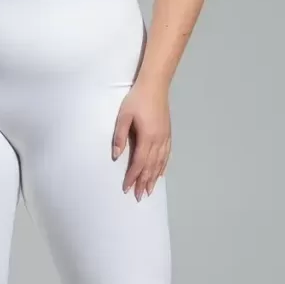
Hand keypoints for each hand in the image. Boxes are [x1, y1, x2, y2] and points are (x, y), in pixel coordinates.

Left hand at [111, 79, 170, 199]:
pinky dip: (163, 167)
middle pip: (150, 167)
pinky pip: (167, 155)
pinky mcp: (168, 134)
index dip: (132, 177)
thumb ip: (120, 136)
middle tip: (138, 197)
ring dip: (154, 178)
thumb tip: (116, 156)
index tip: (126, 188)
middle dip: (144, 183)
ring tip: (149, 191)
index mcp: (147, 137)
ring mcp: (165, 138)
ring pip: (160, 163)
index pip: (139, 163)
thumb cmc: (136, 99)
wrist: (155, 86)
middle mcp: (158, 141)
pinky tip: (161, 174)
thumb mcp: (123, 116)